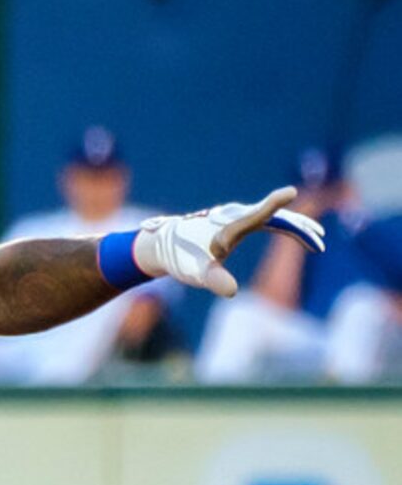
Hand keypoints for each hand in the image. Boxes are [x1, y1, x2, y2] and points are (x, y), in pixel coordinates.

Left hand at [133, 187, 325, 297]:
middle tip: (320, 243)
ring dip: (298, 226)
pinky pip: (269, 219)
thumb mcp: (198, 273)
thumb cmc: (182, 259)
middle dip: (301, 228)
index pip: (259, 213)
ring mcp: (239, 216)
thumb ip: (214, 280)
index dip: (274, 203)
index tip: (290, 192)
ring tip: (318, 240)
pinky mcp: (238, 221)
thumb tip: (232, 292)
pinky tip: (297, 236)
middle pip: (277, 216)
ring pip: (276, 216)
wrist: (164, 245)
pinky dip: (286, 226)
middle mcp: (238, 215)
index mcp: (232, 225)